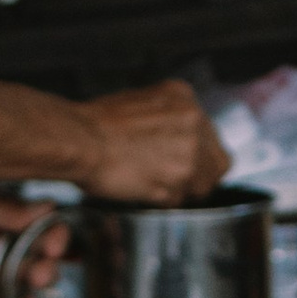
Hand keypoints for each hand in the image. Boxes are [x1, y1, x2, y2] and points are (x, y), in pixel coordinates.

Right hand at [77, 80, 229, 206]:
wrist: (79, 139)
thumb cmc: (96, 124)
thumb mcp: (141, 104)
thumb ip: (169, 119)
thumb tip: (177, 142)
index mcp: (184, 98)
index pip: (211, 136)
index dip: (200, 156)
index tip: (188, 165)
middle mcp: (194, 119)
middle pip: (217, 163)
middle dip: (196, 176)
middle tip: (169, 180)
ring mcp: (190, 148)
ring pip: (200, 185)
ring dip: (177, 189)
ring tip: (147, 181)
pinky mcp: (180, 176)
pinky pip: (179, 199)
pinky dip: (162, 200)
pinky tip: (140, 186)